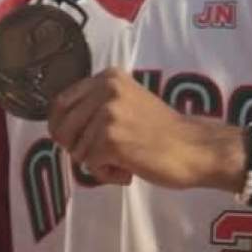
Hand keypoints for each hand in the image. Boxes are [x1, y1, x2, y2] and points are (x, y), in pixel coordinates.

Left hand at [47, 68, 239, 189]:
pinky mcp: (110, 139)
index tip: (73, 141)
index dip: (61, 126)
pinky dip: (107, 174)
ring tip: (124, 159)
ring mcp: (107, 113)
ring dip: (96, 162)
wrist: (194, 148)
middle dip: (76, 147)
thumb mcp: (127, 102)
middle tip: (100, 155)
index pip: (61, 102)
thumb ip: (96, 105)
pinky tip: (129, 169)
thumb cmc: (162, 132)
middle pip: (61, 127)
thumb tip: (58, 125)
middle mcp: (105, 89)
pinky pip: (90, 165)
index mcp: (107, 77)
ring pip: (76, 149)